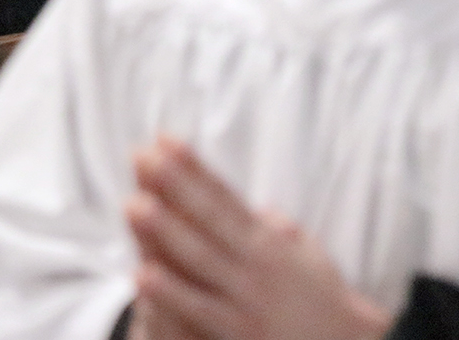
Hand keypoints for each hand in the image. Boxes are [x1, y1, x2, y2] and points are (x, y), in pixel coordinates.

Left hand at [124, 136, 391, 339]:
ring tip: (132, 204)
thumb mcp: (310, 262)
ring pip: (200, 258)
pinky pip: (200, 310)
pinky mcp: (241, 332)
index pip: (225, 196)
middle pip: (208, 217)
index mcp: (268, 242)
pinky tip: (141, 274)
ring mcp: (247, 297)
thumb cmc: (326, 309)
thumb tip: (265, 212)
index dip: (194, 168)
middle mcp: (256, 263)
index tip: (164, 138)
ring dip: (165, 231)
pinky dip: (172, 293)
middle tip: (141, 155)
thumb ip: (283, 234)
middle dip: (175, 185)